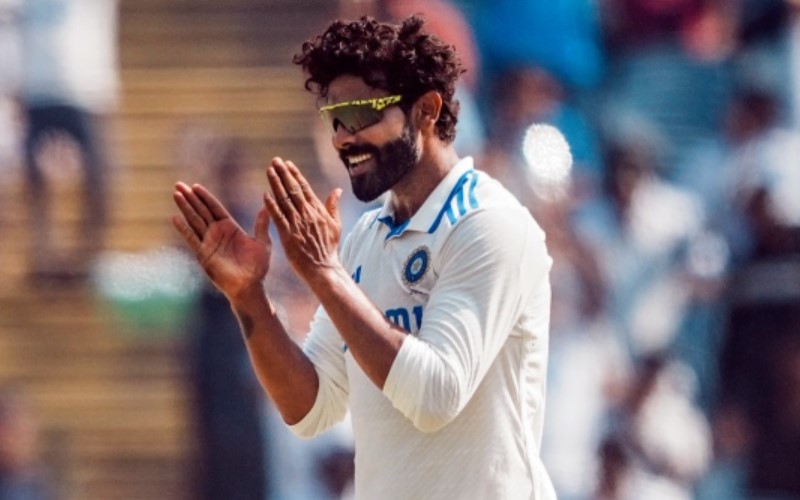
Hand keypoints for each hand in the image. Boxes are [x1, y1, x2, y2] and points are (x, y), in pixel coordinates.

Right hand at [172, 182, 270, 298]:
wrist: (250, 286)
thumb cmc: (257, 267)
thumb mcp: (262, 242)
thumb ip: (261, 225)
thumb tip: (267, 207)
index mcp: (230, 227)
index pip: (214, 208)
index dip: (205, 197)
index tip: (195, 186)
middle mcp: (217, 233)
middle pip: (201, 211)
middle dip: (190, 198)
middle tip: (178, 184)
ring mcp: (209, 243)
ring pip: (194, 221)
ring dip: (185, 208)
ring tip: (176, 194)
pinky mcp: (204, 254)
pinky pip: (192, 239)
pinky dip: (184, 229)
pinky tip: (175, 218)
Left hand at [264, 157, 342, 283]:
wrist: (323, 268)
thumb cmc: (329, 248)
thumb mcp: (336, 225)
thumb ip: (333, 206)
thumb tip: (337, 190)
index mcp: (318, 211)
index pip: (305, 188)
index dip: (295, 175)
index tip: (287, 164)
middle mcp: (307, 214)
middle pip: (293, 189)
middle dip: (283, 174)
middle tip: (275, 160)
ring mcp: (297, 224)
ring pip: (284, 199)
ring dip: (276, 184)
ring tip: (269, 170)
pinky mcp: (288, 235)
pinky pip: (278, 217)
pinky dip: (271, 205)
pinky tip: (265, 194)